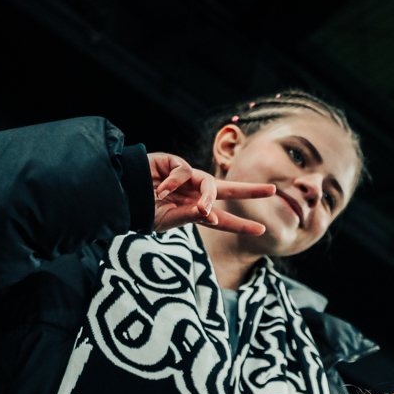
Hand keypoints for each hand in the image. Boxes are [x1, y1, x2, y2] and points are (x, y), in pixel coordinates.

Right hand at [147, 152, 274, 235]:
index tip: (261, 229)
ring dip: (208, 196)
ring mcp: (185, 178)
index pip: (222, 219)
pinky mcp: (174, 163)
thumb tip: (213, 214)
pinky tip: (162, 190)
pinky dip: (175, 183)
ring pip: (208, 182)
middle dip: (250, 190)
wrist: (120, 194)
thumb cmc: (141, 210)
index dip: (240, 224)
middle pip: (227, 190)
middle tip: (272, 190)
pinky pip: (184, 171)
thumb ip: (190, 217)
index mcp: (193, 211)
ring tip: (201, 208)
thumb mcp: (167, 220)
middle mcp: (193, 193)